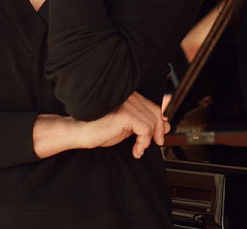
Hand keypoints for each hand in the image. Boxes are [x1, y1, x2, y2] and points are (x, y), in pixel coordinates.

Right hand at [32, 92, 169, 159]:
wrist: (79, 132)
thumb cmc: (99, 130)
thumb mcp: (127, 127)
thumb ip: (145, 124)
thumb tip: (167, 125)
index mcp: (130, 96)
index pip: (153, 107)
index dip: (159, 123)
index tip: (157, 138)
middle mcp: (130, 96)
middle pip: (155, 113)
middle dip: (158, 132)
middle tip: (153, 145)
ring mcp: (127, 103)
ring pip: (152, 122)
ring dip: (148, 141)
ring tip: (138, 149)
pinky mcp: (124, 114)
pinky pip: (146, 129)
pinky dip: (144, 142)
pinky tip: (136, 150)